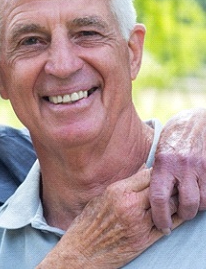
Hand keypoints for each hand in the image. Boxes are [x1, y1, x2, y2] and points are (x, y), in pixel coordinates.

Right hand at [37, 168, 180, 267]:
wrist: (83, 250)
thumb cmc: (89, 221)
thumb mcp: (102, 196)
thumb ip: (124, 183)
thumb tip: (141, 169)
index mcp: (118, 191)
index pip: (147, 175)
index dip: (156, 173)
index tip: (158, 174)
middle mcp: (130, 206)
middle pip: (160, 189)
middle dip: (166, 187)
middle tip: (168, 186)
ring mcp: (139, 224)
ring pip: (168, 207)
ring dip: (172, 203)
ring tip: (169, 201)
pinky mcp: (144, 240)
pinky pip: (167, 227)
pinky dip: (173, 220)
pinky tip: (170, 216)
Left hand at [150, 107, 205, 231]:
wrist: (197, 121)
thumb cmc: (173, 137)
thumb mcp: (158, 150)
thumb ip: (156, 171)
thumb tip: (145, 195)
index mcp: (163, 163)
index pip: (159, 197)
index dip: (160, 216)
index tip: (161, 225)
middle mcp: (182, 166)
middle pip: (186, 204)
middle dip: (182, 215)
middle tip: (177, 214)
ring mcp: (200, 168)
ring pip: (202, 202)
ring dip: (196, 208)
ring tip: (188, 204)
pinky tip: (199, 194)